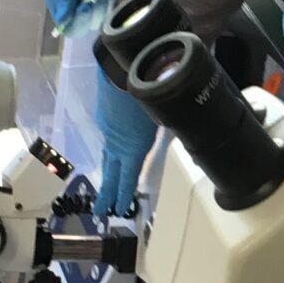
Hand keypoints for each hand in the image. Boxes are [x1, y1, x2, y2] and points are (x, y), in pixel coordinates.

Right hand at [91, 72, 157, 216]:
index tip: (118, 210)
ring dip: (106, 174)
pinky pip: (106, 139)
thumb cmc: (146, 94)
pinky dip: (108, 150)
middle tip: (99, 212)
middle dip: (106, 195)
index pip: (127, 179)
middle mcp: (116, 144)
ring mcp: (107, 131)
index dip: (123, 195)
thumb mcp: (164, 117)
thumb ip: (170, 132)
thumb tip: (183, 135)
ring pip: (106, 158)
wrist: (120, 70)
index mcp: (133, 148)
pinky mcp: (103, 118)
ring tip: (104, 189)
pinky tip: (112, 150)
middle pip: (111, 174)